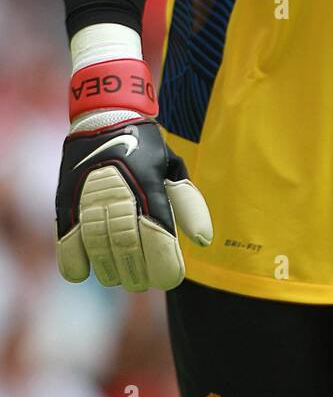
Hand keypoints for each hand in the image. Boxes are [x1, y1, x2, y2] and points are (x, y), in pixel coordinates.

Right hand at [55, 117, 212, 291]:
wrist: (104, 117)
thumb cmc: (145, 147)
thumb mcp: (172, 167)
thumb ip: (188, 205)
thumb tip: (203, 240)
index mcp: (150, 187)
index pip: (160, 238)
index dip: (166, 266)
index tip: (170, 278)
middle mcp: (120, 195)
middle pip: (129, 250)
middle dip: (140, 273)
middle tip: (144, 279)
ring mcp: (89, 200)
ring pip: (100, 251)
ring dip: (112, 270)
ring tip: (121, 276)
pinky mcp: (65, 203)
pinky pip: (67, 244)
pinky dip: (76, 263)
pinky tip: (87, 270)